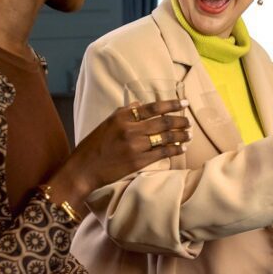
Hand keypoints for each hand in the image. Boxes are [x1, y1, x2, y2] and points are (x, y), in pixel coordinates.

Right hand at [48, 99, 190, 209]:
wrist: (83, 170)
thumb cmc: (93, 146)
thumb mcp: (106, 124)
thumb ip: (124, 112)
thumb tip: (139, 103)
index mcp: (122, 117)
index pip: (153, 107)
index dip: (171, 104)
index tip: (184, 103)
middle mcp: (130, 129)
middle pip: (163, 122)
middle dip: (180, 120)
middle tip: (188, 121)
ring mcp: (135, 146)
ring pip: (166, 137)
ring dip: (181, 135)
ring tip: (189, 134)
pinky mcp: (138, 162)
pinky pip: (162, 153)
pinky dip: (175, 149)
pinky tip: (182, 148)